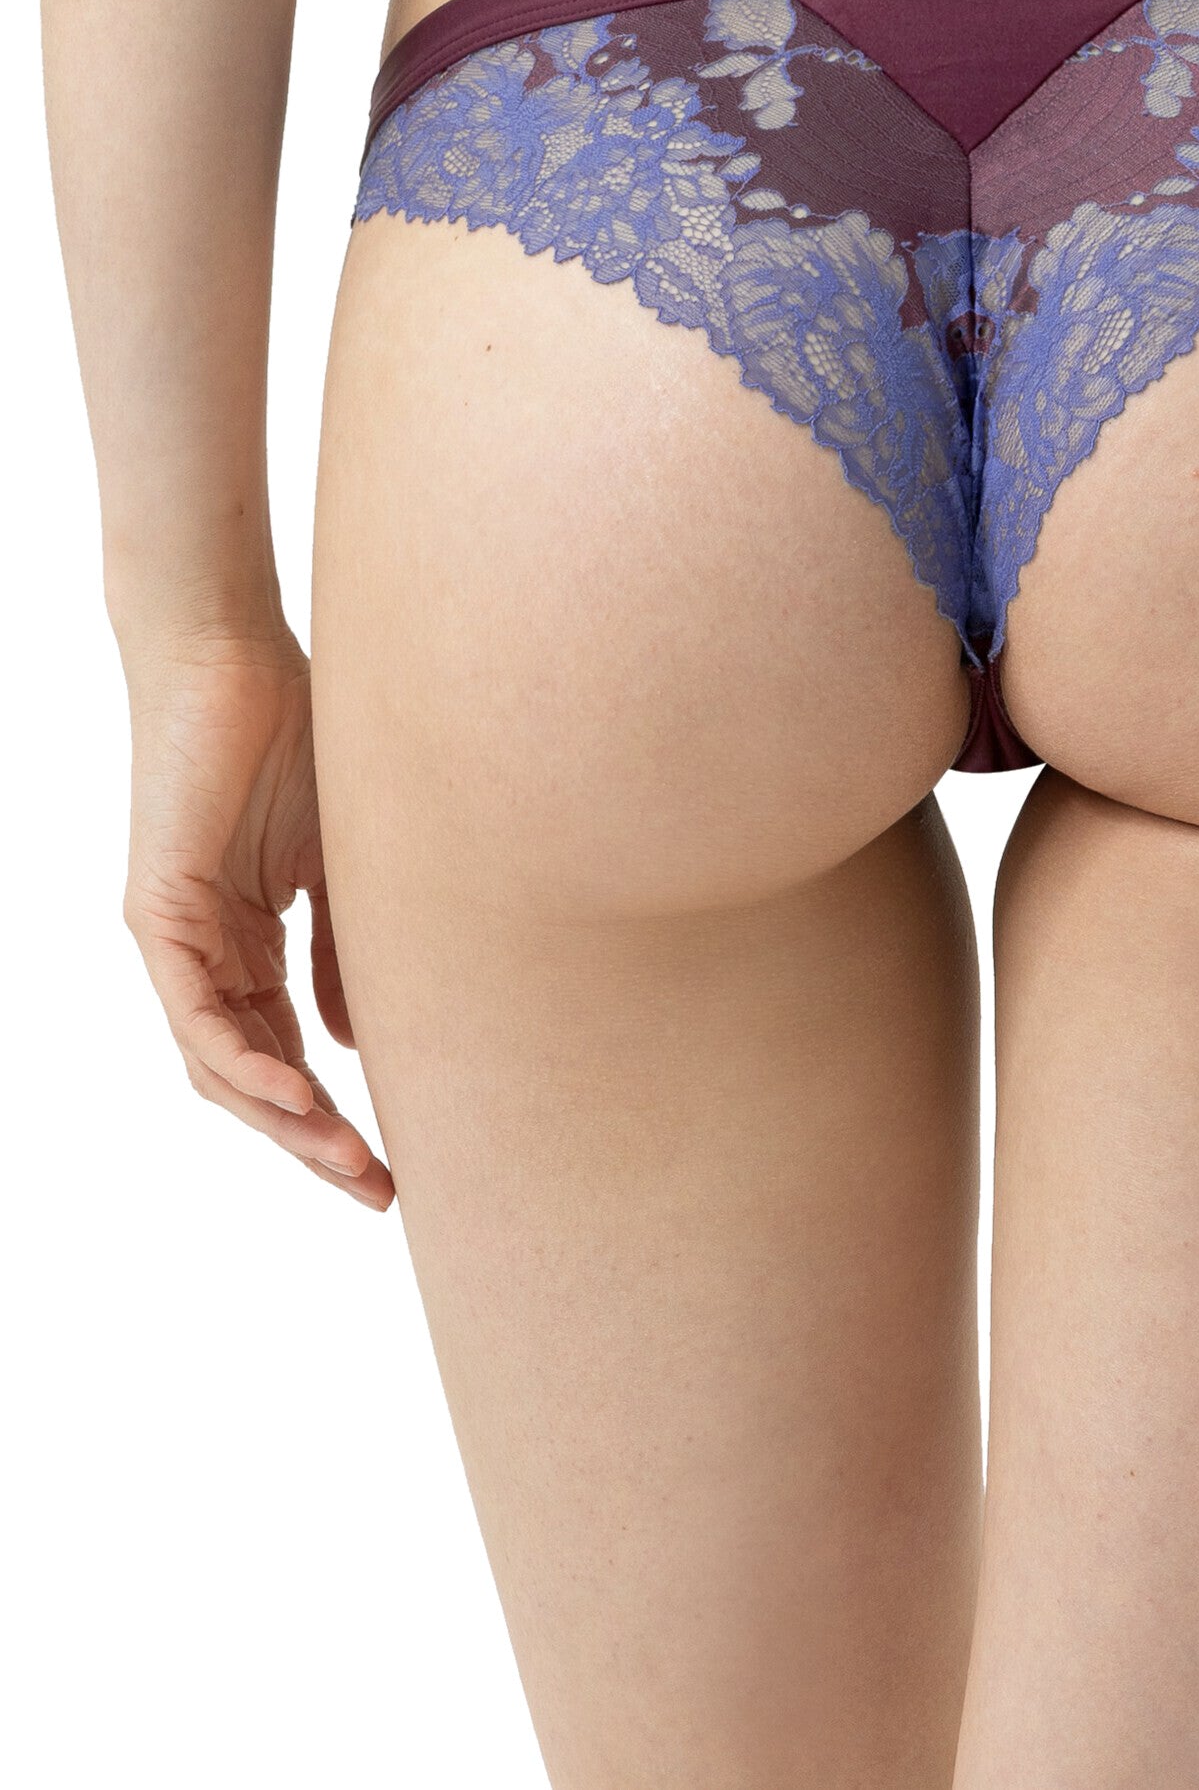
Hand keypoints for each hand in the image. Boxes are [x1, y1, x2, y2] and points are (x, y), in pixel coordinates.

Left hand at [121, 632, 393, 1208]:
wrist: (236, 654)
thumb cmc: (296, 735)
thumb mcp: (345, 861)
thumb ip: (349, 949)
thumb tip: (360, 1043)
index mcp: (245, 941)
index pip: (285, 1052)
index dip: (335, 1115)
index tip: (395, 1163)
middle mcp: (202, 952)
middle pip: (251, 1078)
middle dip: (314, 1143)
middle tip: (379, 1191)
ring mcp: (176, 938)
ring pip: (218, 1064)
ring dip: (283, 1122)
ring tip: (348, 1161)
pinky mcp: (157, 913)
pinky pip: (195, 1014)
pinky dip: (244, 1063)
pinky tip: (299, 1095)